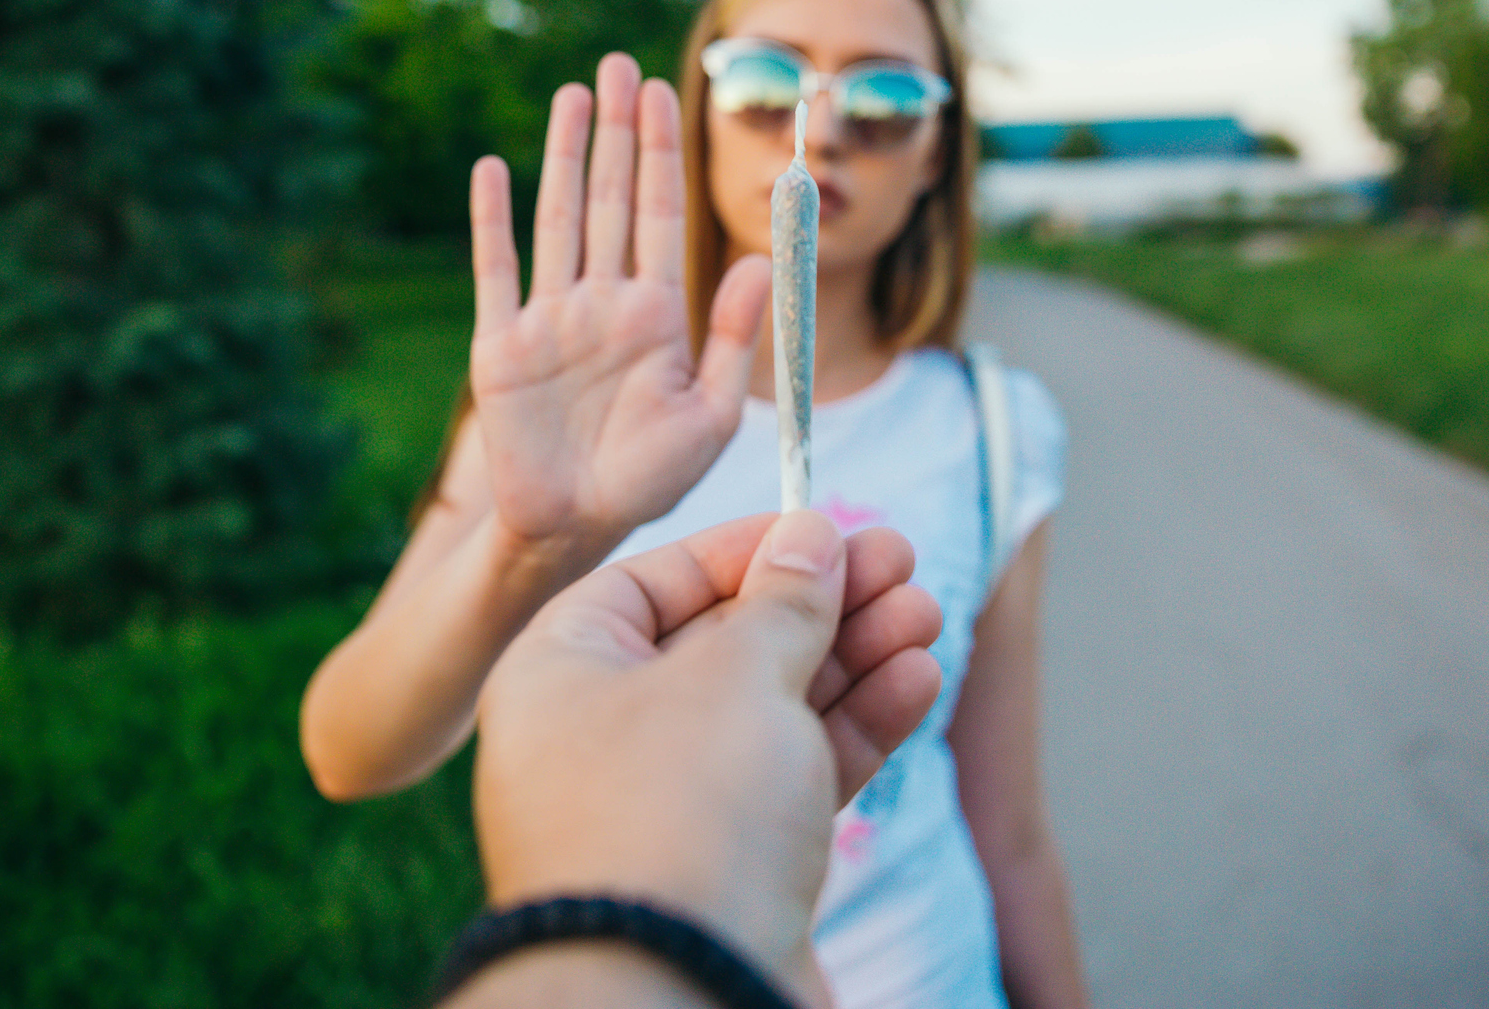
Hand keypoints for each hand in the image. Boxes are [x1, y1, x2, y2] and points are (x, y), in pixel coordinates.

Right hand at [466, 53, 771, 561]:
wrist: (578, 528)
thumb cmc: (650, 479)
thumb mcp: (710, 413)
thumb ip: (733, 337)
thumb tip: (754, 258)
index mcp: (657, 313)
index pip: (662, 214)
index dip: (662, 153)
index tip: (666, 93)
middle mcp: (603, 302)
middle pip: (611, 198)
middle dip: (618, 132)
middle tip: (620, 65)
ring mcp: (550, 319)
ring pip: (559, 218)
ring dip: (564, 155)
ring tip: (574, 93)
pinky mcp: (502, 346)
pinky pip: (497, 271)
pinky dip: (492, 221)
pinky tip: (494, 169)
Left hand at [473, 511, 943, 1006]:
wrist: (676, 997)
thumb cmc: (680, 814)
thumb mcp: (736, 675)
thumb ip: (782, 602)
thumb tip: (810, 538)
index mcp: (561, 676)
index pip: (653, 581)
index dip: (744, 547)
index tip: (824, 527)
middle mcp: (601, 739)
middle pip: (725, 642)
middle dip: (822, 602)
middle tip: (903, 561)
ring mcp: (667, 809)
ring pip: (773, 710)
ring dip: (855, 658)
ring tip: (927, 614)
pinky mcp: (729, 868)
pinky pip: (796, 777)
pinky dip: (856, 728)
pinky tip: (917, 682)